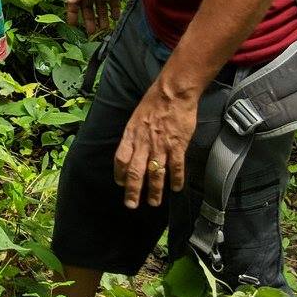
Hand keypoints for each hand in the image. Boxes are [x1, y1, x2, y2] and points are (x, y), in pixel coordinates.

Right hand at [65, 0, 132, 33]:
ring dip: (102, 17)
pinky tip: (115, 18)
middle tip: (93, 32)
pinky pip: (112, 2)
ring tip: (105, 29)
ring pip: (100, 7)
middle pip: (88, 7)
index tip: (73, 25)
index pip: (74, 2)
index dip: (72, 13)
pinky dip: (113, 10)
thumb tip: (69, 2)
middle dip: (90, 19)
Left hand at [112, 78, 199, 208]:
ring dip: (154, 190)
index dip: (119, 174)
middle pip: (135, 171)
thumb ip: (134, 135)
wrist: (172, 92)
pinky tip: (176, 188)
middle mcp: (143, 143)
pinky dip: (176, 179)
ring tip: (153, 202)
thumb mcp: (136, 117)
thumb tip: (132, 150)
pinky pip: (176, 167)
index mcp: (130, 135)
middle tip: (131, 204)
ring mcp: (160, 145)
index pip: (120, 159)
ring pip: (155, 173)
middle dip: (132, 191)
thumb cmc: (153, 102)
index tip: (120, 184)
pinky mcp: (177, 145)